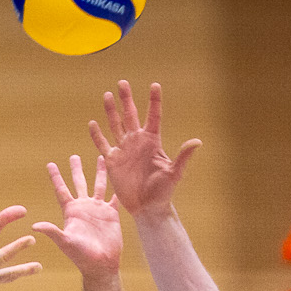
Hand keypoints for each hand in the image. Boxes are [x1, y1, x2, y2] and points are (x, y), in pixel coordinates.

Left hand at [32, 155, 121, 278]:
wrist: (100, 265)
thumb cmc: (81, 256)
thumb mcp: (65, 242)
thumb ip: (52, 232)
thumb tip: (34, 226)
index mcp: (71, 211)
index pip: (61, 190)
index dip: (56, 177)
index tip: (50, 164)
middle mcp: (84, 207)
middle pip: (79, 183)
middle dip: (76, 169)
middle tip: (73, 156)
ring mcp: (98, 210)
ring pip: (98, 185)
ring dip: (99, 172)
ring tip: (101, 158)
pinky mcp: (111, 214)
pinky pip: (115, 197)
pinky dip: (118, 188)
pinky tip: (122, 178)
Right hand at [88, 80, 200, 220]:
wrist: (148, 208)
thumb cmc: (163, 191)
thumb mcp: (174, 172)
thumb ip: (183, 156)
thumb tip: (197, 141)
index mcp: (152, 141)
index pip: (153, 117)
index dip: (154, 101)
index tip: (154, 85)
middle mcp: (137, 142)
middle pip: (130, 115)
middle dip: (126, 99)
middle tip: (122, 82)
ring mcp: (124, 150)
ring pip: (116, 126)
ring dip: (111, 111)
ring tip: (107, 95)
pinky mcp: (113, 161)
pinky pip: (103, 145)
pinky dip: (97, 136)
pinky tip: (93, 124)